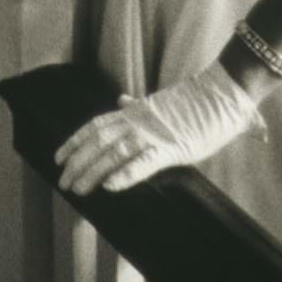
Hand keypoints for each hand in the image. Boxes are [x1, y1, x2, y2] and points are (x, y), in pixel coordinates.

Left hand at [54, 63, 264, 195]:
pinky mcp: (173, 148)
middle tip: (63, 182)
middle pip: (98, 141)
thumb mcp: (159, 103)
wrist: (223, 92)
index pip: (96, 125)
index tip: (58, 156)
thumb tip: (121, 98)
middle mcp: (138, 122)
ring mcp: (153, 134)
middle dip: (78, 163)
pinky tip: (110, 187)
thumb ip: (137, 104)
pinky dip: (126, 174)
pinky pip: (144, 162)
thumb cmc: (195, 102)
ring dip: (94, 172)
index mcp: (135, 112)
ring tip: (77, 189)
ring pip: (115, 153)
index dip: (75, 141)